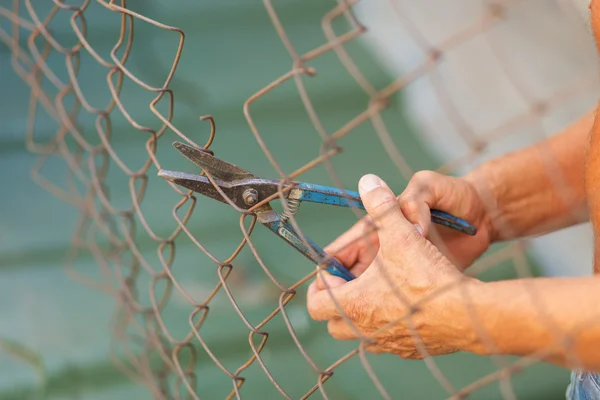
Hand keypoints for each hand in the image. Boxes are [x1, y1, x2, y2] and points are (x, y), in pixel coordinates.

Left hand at [306, 174, 479, 357]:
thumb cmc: (428, 276)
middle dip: (339, 298)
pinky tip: (406, 305)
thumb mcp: (401, 233)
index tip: (336, 268)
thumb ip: (381, 206)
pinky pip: (387, 341)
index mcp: (351, 305)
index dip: (323, 281)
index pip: (316, 301)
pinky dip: (388, 324)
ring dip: (363, 311)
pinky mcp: (410, 351)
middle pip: (333, 321)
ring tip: (380, 288)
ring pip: (359, 332)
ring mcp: (387, 344)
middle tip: (355, 277)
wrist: (468, 314)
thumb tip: (368, 180)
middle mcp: (363, 330)